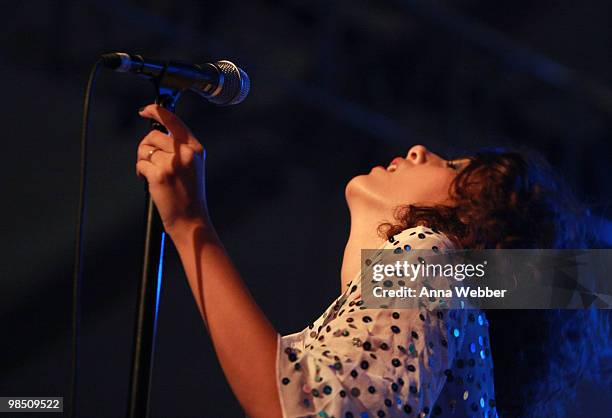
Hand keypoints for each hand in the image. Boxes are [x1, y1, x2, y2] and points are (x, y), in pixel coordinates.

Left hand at [136, 104, 208, 234]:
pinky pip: (140, 164)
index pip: (174, 121)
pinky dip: (140, 172)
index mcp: (195, 149)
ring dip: (143, 161)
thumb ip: (181, 148)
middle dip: (146, 146)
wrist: (191, 219)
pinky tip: (151, 182)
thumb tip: (158, 132)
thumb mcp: (194, 166)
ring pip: (145, 150)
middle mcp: (185, 153)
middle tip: (150, 161)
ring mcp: (172, 163)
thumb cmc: (190, 195)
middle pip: (153, 135)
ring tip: (154, 174)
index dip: (157, 112)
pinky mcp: (159, 174)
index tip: (146, 110)